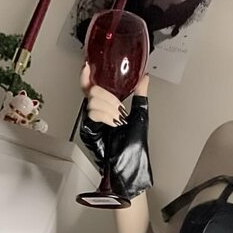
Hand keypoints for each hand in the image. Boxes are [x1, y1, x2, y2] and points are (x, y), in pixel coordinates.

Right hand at [78, 65, 152, 199]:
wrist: (130, 166)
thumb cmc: (134, 146)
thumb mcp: (140, 115)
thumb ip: (140, 94)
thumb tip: (145, 77)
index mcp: (106, 107)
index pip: (91, 87)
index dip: (87, 77)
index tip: (88, 66)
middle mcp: (96, 113)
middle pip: (92, 91)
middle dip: (108, 97)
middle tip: (120, 110)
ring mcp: (90, 122)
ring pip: (93, 101)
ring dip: (109, 108)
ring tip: (119, 120)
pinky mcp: (87, 131)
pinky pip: (92, 114)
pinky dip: (106, 116)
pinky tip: (114, 123)